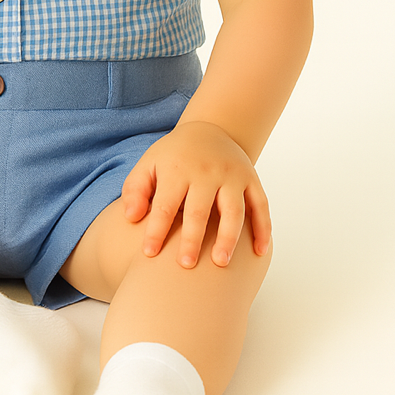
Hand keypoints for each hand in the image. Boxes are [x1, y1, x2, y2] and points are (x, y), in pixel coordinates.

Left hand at [121, 121, 270, 267]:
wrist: (209, 129)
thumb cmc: (174, 156)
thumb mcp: (148, 164)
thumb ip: (135, 190)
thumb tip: (131, 218)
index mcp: (178, 169)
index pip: (165, 205)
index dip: (156, 230)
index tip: (149, 254)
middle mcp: (207, 172)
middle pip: (200, 210)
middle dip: (192, 239)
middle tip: (186, 265)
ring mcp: (232, 175)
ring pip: (234, 210)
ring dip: (228, 237)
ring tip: (221, 263)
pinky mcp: (252, 179)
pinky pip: (261, 205)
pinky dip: (263, 229)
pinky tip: (259, 252)